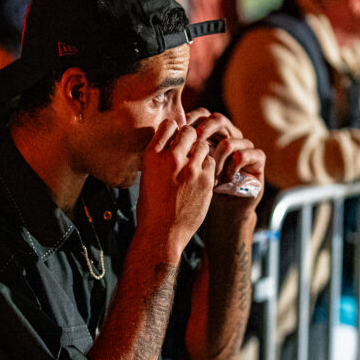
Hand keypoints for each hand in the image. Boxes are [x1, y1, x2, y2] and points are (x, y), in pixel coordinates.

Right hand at [139, 119, 215, 256]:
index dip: (175, 130)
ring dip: (201, 153)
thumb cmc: (151, 208)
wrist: (162, 233)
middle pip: (189, 131)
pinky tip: (201, 179)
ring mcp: (190, 169)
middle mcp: (171, 158)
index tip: (176, 139)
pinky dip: (208, 168)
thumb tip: (172, 146)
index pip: (169, 125)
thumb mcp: (147, 177)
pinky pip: (211, 163)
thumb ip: (160, 159)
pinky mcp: (206, 180)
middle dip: (191, 138)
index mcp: (152, 156)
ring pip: (203, 146)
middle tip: (190, 151)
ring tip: (195, 167)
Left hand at [187, 110, 265, 208]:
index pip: (203, 114)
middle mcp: (230, 135)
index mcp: (212, 133)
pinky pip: (242, 155)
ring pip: (228, 142)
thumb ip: (182, 149)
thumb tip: (170, 133)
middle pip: (218, 119)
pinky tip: (224, 181)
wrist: (223, 211)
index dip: (191, 120)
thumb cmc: (201, 190)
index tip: (179, 132)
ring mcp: (245, 146)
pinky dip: (230, 169)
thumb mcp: (188, 168)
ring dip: (216, 161)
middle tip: (193, 146)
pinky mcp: (257, 158)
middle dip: (203, 131)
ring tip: (210, 178)